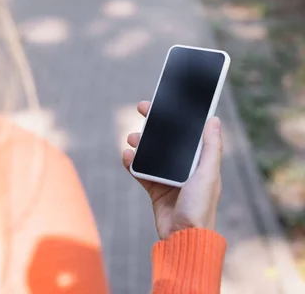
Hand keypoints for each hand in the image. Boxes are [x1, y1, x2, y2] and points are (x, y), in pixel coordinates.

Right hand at [123, 101, 222, 240]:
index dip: (177, 116)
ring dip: (141, 142)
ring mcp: (169, 178)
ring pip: (152, 152)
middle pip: (167, 138)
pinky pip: (141, 171)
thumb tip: (214, 119)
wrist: (183, 240)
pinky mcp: (155, 190)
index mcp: (200, 161)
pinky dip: (132, 163)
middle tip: (143, 109)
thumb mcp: (208, 174)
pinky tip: (127, 157)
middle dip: (155, 123)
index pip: (187, 132)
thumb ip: (210, 147)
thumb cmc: (201, 208)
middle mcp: (185, 167)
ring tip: (132, 139)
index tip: (165, 102)